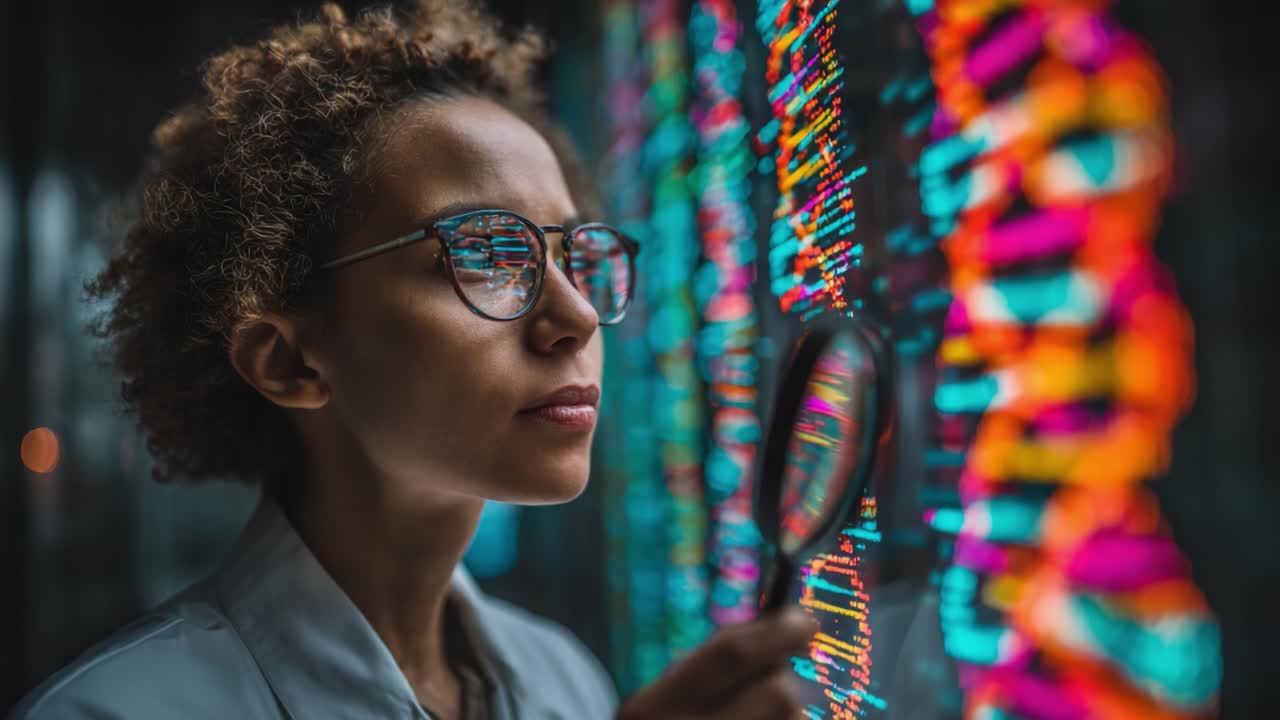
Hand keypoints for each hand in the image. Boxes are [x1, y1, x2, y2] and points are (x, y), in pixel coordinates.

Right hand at [616, 607, 817, 719]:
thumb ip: (708, 671)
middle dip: (784, 683)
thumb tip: (780, 633)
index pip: (730, 655)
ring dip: (789, 719)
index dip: (776, 633)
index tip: (804, 621)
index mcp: (652, 708)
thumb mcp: (663, 704)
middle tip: (772, 686)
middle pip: (777, 693)